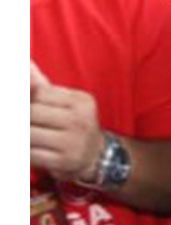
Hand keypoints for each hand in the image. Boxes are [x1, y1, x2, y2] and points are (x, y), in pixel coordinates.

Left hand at [30, 62, 104, 183]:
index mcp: (81, 102)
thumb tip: (24, 62)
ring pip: (28, 134)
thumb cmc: (75, 124)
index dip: (23, 98)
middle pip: (31, 113)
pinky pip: (31, 155)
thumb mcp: (66, 102)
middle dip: (19, 117)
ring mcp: (73, 143)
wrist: (98, 156)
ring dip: (20, 134)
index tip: (22, 103)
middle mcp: (80, 121)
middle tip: (23, 120)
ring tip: (25, 131)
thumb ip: (42, 84)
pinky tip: (28, 147)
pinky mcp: (64, 162)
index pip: (39, 93)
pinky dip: (23, 151)